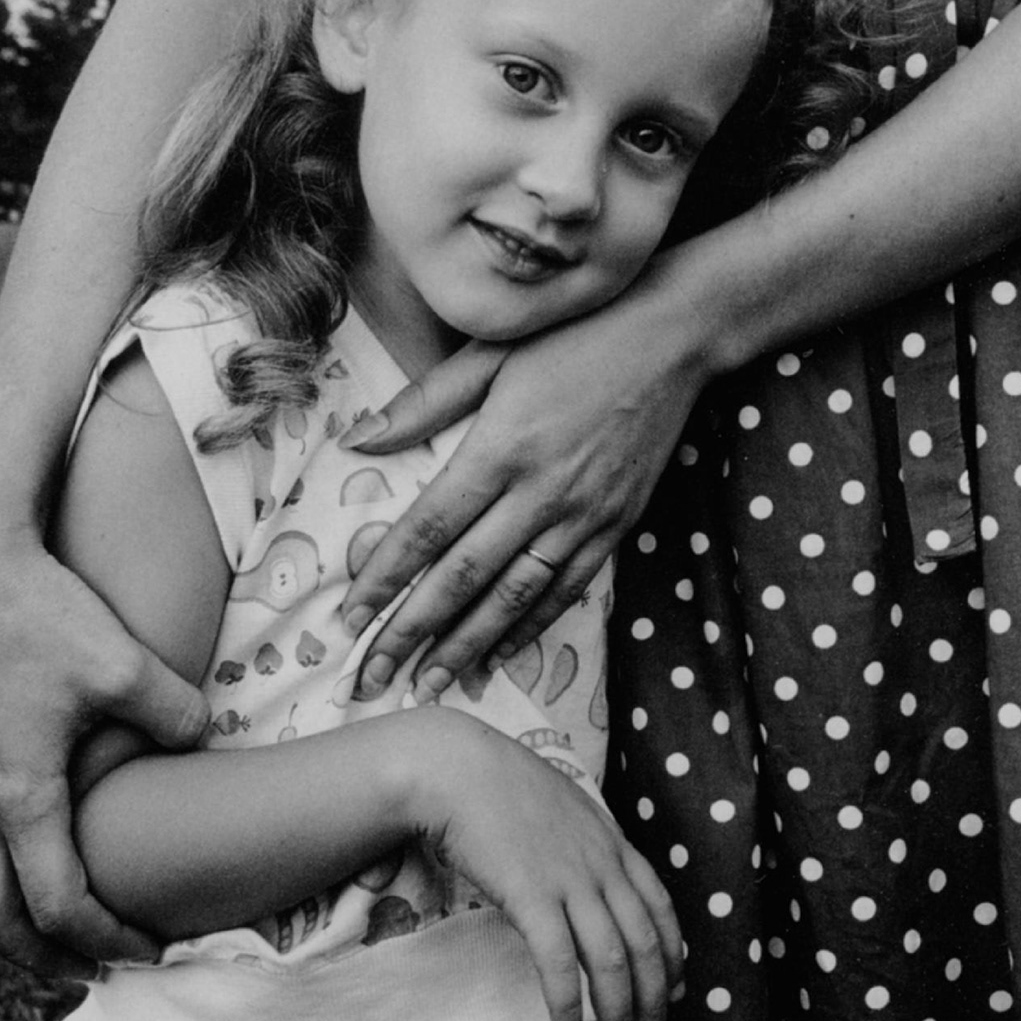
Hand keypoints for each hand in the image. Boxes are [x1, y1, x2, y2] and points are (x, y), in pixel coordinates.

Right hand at [0, 491, 207, 976]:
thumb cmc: (42, 614)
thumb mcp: (122, 662)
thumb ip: (173, 711)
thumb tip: (203, 740)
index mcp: (19, 795)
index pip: (57, 904)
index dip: (104, 937)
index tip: (149, 948)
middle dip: (41, 960)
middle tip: (94, 973)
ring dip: (17, 916)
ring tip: (69, 924)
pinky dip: (4, 865)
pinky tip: (45, 845)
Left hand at [340, 273, 713, 698]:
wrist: (673, 336)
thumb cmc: (575, 334)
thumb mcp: (492, 352)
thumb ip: (426, 401)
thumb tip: (357, 441)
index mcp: (502, 447)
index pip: (429, 528)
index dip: (385, 579)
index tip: (347, 619)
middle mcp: (542, 492)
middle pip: (463, 578)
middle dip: (411, 633)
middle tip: (368, 679)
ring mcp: (583, 515)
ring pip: (514, 598)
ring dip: (466, 646)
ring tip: (424, 685)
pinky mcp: (616, 525)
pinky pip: (565, 590)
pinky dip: (527, 627)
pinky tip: (496, 654)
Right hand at [410, 708, 682, 1020]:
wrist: (461, 768)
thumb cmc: (506, 788)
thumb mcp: (568, 810)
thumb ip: (589, 846)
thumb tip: (593, 884)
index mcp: (613, 843)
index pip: (661, 908)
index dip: (674, 957)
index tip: (674, 993)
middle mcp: (602, 863)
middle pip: (646, 944)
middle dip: (655, 1002)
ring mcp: (569, 879)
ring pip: (612, 961)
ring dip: (619, 1016)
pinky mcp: (531, 895)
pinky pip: (559, 964)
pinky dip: (567, 1008)